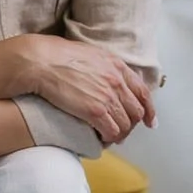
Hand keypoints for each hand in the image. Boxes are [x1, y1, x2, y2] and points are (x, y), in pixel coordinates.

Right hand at [24, 36, 154, 145]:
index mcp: (117, 66)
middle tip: (123, 131)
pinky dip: (109, 138)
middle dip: (132, 125)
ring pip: (125, 124)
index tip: (150, 121)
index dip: (149, 109)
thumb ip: (104, 65)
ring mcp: (107, 97)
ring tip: (111, 138)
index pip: (142, 92)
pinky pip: (111, 131)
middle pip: (136, 111)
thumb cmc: (57, 56)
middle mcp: (116, 81)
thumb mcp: (90, 53)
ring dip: (120, 134)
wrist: (41, 62)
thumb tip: (106, 75)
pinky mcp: (95, 111)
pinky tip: (101, 139)